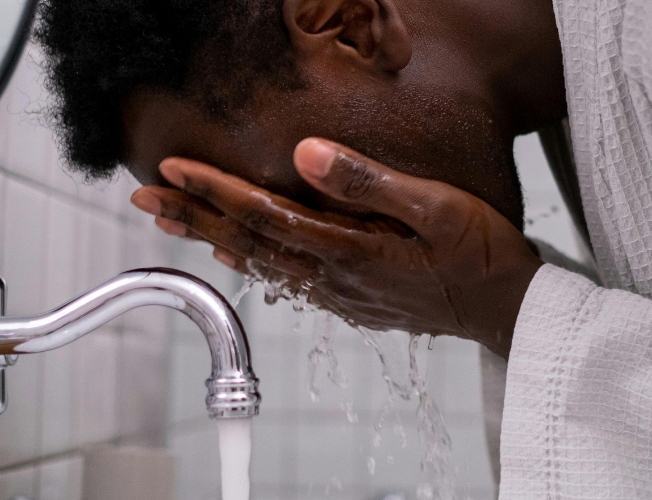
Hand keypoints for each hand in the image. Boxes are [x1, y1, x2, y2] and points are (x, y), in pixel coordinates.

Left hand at [130, 138, 542, 357]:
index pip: (265, 215)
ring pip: (262, 262)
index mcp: (351, 248)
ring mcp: (342, 293)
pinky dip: (253, 261)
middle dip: (192, 216)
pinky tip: (237, 252)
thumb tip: (305, 154)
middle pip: (249, 242)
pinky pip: (289, 279)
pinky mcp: (354, 301)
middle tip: (143, 199)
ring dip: (213, 238)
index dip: (214, 190)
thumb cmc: (480, 255)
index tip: (171, 171)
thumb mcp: (437, 207)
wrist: (507, 308)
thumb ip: (369, 182)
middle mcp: (336, 276)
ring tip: (173, 222)